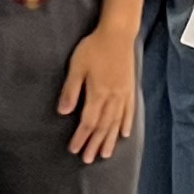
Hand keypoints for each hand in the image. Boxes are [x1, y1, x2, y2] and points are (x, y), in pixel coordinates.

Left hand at [61, 23, 138, 159]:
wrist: (118, 34)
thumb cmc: (94, 47)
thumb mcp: (77, 66)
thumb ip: (71, 90)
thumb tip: (64, 112)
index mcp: (98, 93)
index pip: (88, 122)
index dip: (81, 137)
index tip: (74, 149)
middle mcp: (112, 98)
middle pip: (103, 127)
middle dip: (95, 144)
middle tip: (88, 159)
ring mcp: (123, 94)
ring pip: (116, 123)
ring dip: (110, 140)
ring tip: (105, 154)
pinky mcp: (129, 88)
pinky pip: (129, 111)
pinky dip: (126, 124)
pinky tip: (124, 134)